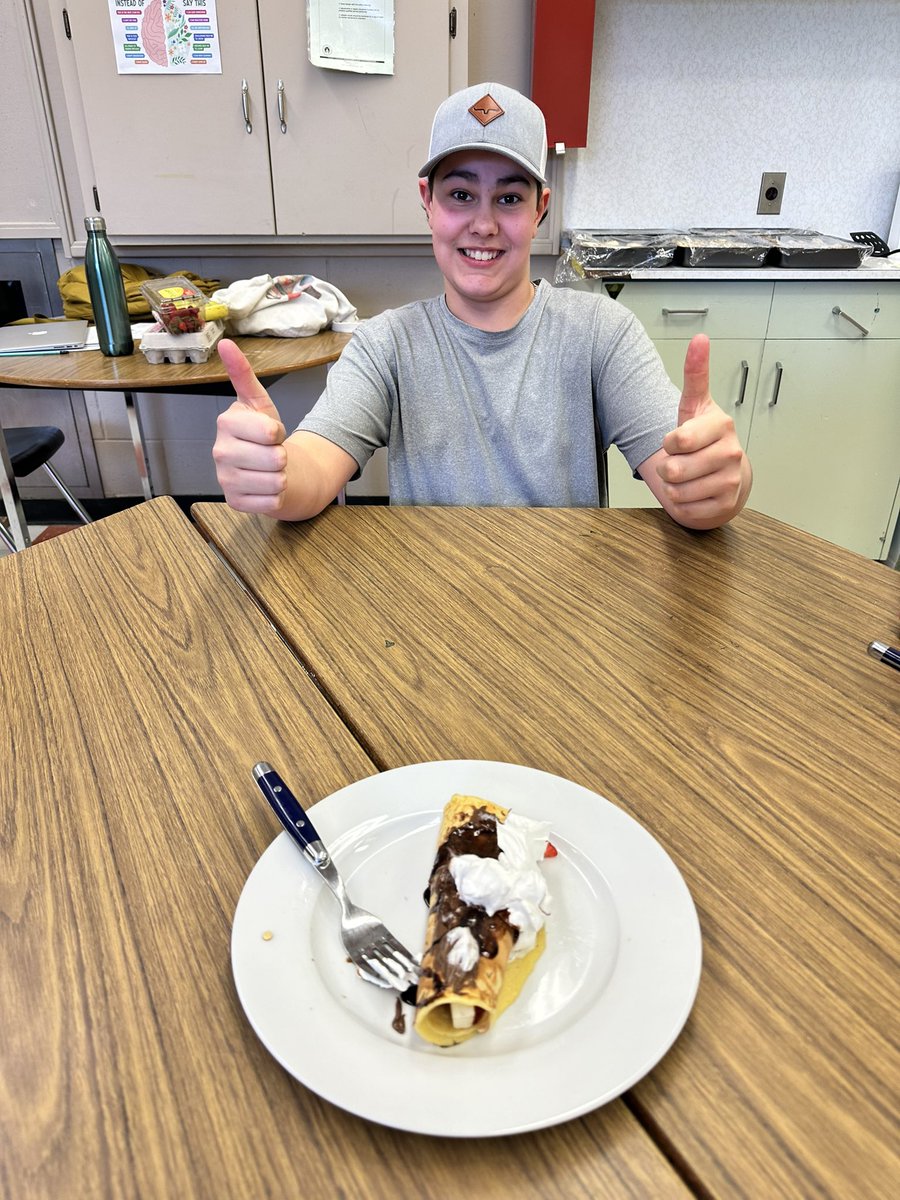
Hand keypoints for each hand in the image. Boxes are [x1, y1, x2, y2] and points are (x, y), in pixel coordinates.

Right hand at [213, 339, 288, 513]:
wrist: (265, 467)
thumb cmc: (263, 434)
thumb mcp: (258, 403)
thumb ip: (244, 375)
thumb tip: (227, 344)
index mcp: (226, 423)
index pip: (271, 432)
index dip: (279, 433)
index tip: (270, 432)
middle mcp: (220, 452)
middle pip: (276, 459)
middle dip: (281, 456)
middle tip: (270, 452)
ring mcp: (225, 479)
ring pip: (276, 482)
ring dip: (281, 477)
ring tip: (269, 469)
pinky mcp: (234, 502)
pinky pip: (272, 502)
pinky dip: (276, 496)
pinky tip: (265, 486)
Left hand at [656, 334, 748, 528]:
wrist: (725, 473)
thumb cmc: (703, 439)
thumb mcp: (695, 406)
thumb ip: (695, 373)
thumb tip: (700, 338)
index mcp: (721, 425)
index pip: (678, 440)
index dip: (668, 443)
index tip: (678, 440)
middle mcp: (731, 452)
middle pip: (673, 470)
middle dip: (667, 468)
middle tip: (680, 462)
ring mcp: (731, 480)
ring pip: (676, 492)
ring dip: (673, 488)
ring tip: (687, 477)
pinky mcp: (726, 505)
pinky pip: (686, 510)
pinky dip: (682, 505)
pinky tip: (694, 493)